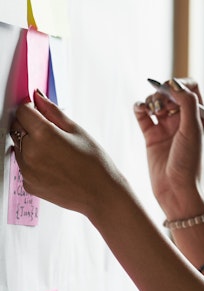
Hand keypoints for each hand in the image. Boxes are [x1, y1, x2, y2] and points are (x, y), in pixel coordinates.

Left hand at [10, 90, 121, 218]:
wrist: (100, 193)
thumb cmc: (94, 162)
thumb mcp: (77, 131)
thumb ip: (53, 112)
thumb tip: (38, 97)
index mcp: (44, 135)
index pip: (23, 111)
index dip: (31, 107)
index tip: (39, 110)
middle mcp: (30, 153)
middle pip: (17, 128)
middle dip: (29, 124)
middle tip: (51, 130)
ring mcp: (26, 171)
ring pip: (19, 146)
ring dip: (30, 143)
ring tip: (55, 150)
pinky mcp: (27, 184)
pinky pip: (23, 165)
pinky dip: (33, 160)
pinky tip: (53, 164)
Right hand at [133, 78, 203, 217]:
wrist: (175, 190)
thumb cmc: (189, 162)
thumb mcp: (192, 130)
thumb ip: (186, 104)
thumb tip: (175, 83)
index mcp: (198, 115)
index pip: (190, 87)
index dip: (179, 84)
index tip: (169, 90)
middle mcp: (182, 118)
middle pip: (170, 92)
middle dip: (162, 92)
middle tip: (160, 104)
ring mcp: (166, 126)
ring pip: (155, 101)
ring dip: (151, 100)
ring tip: (151, 110)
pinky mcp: (151, 135)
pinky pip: (142, 114)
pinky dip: (139, 107)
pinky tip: (140, 109)